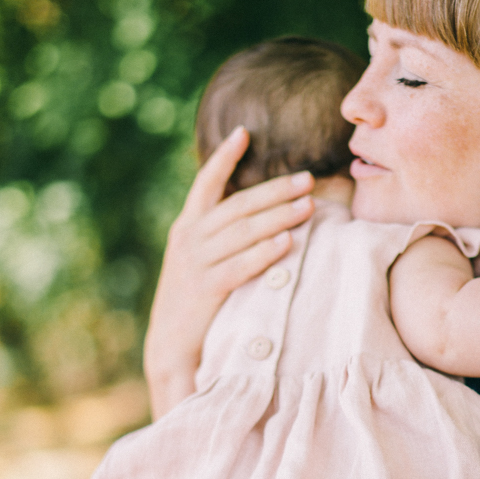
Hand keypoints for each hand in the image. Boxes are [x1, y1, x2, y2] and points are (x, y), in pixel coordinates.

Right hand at [143, 126, 314, 418]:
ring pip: (242, 232)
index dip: (224, 157)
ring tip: (308, 207)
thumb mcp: (199, 260)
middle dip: (274, 190)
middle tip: (307, 180)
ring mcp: (195, 263)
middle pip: (237, 206)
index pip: (206, 183)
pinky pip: (240, 265)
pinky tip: (288, 243)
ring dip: (278, 217)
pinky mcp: (205, 289)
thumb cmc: (195, 301)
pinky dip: (264, 253)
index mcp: (187, 227)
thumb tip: (257, 214)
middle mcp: (189, 238)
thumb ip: (220, 236)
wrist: (170, 345)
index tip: (244, 133)